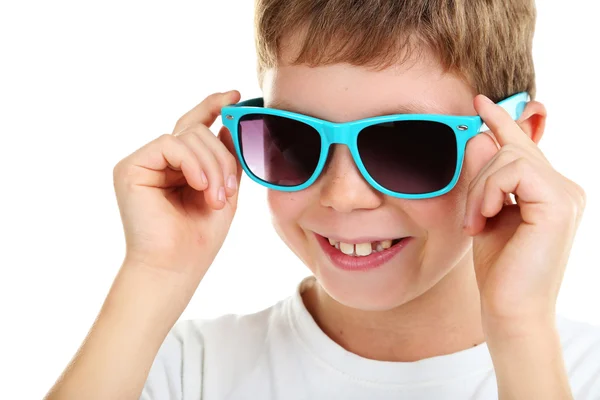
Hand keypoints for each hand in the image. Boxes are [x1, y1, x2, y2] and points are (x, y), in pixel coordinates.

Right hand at [113, 90, 241, 283]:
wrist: (175, 268)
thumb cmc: (198, 237)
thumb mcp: (224, 191)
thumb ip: (226, 159)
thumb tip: (227, 125)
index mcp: (179, 165)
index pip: (195, 126)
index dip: (214, 106)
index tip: (237, 95)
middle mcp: (158, 160)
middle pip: (197, 130)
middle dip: (222, 156)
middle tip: (229, 190)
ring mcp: (143, 162)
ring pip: (188, 136)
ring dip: (212, 166)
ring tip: (216, 199)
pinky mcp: (130, 167)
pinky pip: (169, 144)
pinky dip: (192, 164)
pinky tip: (199, 187)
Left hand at [464, 94, 585, 333]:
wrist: (509, 310)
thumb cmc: (498, 270)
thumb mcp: (484, 215)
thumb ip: (484, 178)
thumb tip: (480, 138)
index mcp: (548, 192)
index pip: (523, 147)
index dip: (502, 121)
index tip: (479, 101)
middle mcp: (564, 188)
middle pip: (510, 149)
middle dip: (479, 178)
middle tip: (472, 217)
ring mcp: (566, 193)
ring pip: (507, 157)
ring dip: (479, 190)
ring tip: (476, 223)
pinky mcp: (559, 201)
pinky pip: (512, 171)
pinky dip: (487, 193)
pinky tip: (483, 220)